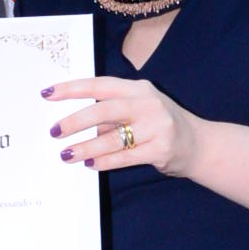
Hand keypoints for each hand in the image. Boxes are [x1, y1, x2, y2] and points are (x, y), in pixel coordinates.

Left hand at [46, 73, 201, 175]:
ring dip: (86, 147)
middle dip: (76, 121)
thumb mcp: (139, 109)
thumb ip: (112, 113)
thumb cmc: (160, 125)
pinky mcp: (161, 149)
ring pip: (113, 138)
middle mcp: (148, 103)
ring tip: (66, 154)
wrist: (200, 145)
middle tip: (55, 132)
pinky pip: (125, 157)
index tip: (48, 94)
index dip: (73, 89)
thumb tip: (76, 124)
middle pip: (105, 110)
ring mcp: (157, 126)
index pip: (100, 85)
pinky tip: (89, 163)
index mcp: (138, 89)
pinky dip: (104, 161)